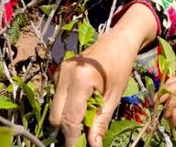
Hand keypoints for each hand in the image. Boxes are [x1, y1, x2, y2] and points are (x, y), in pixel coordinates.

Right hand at [50, 4, 158, 146]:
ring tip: (87, 115)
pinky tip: (83, 101)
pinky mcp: (59, 70)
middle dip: (68, 129)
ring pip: (54, 108)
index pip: (70, 119)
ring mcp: (60, 71)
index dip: (73, 138)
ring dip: (67, 117)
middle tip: (84, 134)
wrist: (118, 40)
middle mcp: (65, 75)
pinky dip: (66, 105)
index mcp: (80, 80)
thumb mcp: (114, 96)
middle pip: (56, 116)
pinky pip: (57, 96)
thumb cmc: (120, 66)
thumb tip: (93, 145)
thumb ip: (101, 121)